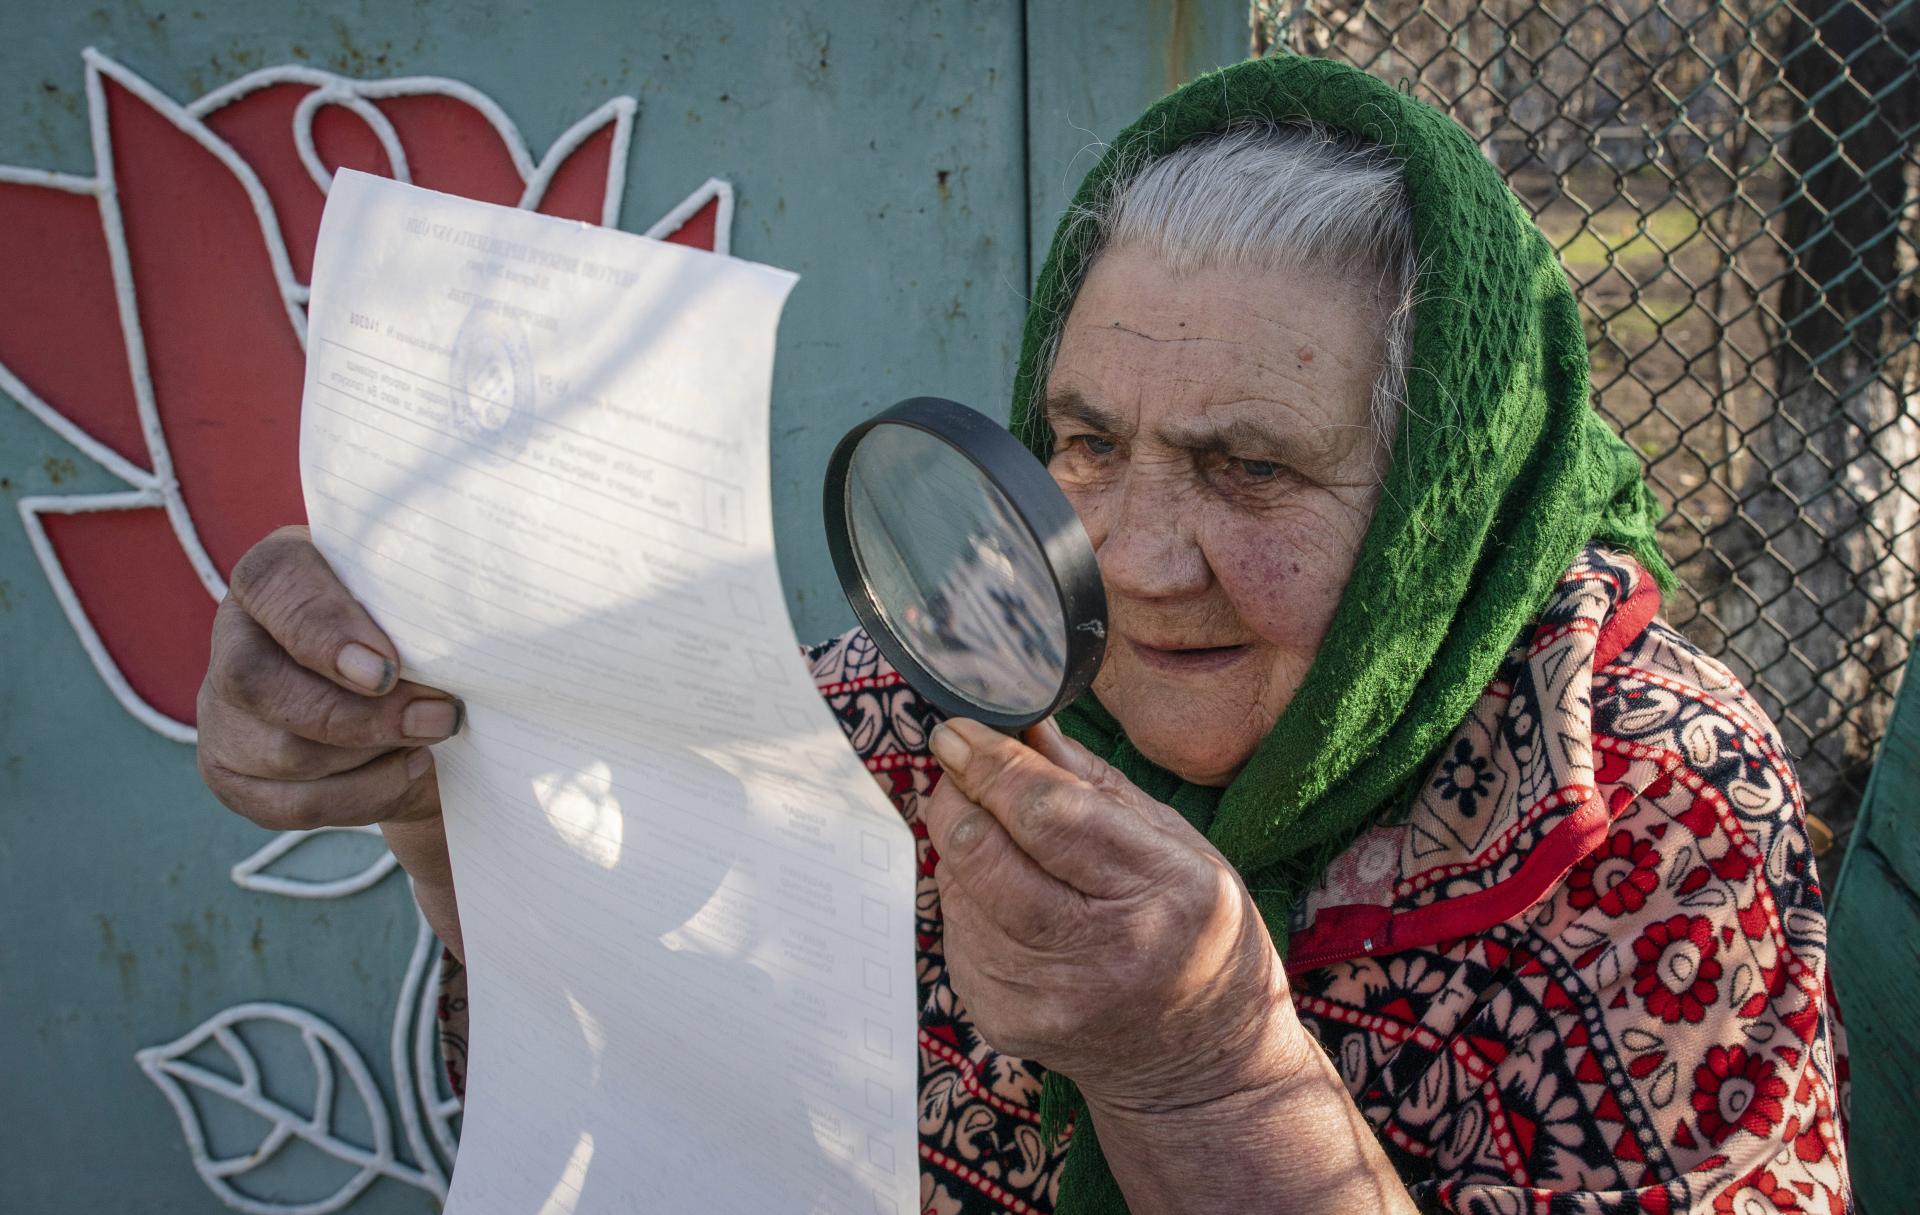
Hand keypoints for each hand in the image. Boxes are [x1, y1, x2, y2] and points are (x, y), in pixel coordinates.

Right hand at [197, 525, 463, 951]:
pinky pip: (291, 805)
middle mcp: (234, 637)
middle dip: (359, 715)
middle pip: (261, 685)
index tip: (387, 668)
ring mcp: (222, 712)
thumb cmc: (420, 631)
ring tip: (432, 739)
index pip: (273, 584)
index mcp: (275, 574)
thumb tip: (463, 634)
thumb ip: (422, 602)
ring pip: (282, 753)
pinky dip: (361, 797)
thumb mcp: (420, 602)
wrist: (413, 700)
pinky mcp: (233, 774)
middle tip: (439, 717)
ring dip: (371, 757)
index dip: (324, 629)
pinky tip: (406, 770)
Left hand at [921, 717, 1313, 1114]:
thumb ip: (1096, 784)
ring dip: (963, 845)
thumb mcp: (1180, 847)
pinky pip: (955, 930)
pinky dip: (967, 897)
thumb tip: (1024, 726)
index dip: (992, 763)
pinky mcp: (1002, 1019)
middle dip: (958, 793)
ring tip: (1004, 841)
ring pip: (958, 886)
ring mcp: (1044, 995)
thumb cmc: (1197, 937)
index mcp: (1161, 891)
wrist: (1197, 1063)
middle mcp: (1101, 951)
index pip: (1047, 812)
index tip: (960, 730)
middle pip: (983, 850)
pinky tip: (1008, 899)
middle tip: (961, 765)